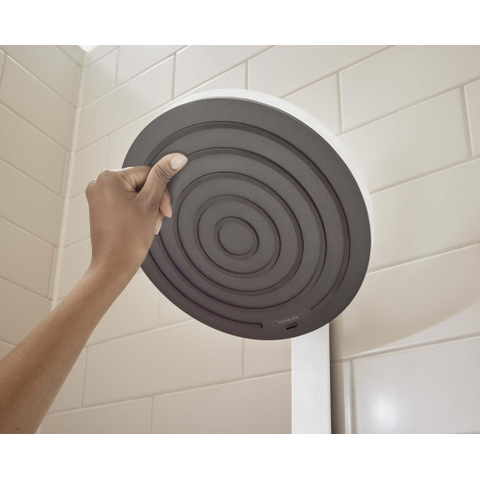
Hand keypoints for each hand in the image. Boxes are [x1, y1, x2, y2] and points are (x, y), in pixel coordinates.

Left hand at [85, 153, 187, 278]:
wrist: (114, 266)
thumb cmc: (128, 240)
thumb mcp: (150, 203)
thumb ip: (163, 176)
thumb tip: (176, 157)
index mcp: (109, 177)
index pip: (148, 173)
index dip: (161, 193)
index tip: (163, 211)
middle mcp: (99, 183)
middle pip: (141, 183)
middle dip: (153, 202)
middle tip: (155, 220)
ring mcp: (97, 196)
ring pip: (135, 194)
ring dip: (147, 208)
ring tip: (147, 225)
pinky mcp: (100, 208)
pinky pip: (125, 202)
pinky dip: (136, 212)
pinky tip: (139, 225)